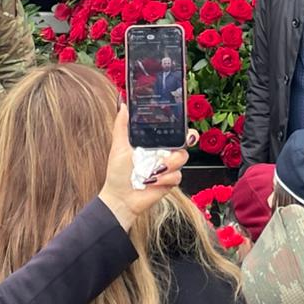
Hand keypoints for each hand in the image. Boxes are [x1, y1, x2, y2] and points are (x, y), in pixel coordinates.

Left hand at [96, 104, 194, 229]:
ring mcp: (169, 166)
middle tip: (174, 145)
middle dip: (186, 140)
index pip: (172, 128)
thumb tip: (123, 105)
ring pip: (182, 157)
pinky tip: (152, 181)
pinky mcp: (171, 181)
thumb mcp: (119, 146)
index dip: (181, 124)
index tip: (183, 123)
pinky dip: (164, 178)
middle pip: (185, 140)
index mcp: (154, 141)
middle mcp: (163, 151)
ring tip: (153, 170)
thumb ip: (122, 125)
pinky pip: (177, 175)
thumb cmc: (118, 173)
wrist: (120, 198)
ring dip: (169, 163)